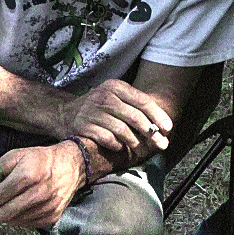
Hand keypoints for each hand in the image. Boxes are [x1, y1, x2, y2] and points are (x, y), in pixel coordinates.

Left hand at [0, 141, 84, 229]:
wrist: (72, 165)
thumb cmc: (40, 159)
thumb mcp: (15, 155)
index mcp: (26, 176)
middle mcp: (38, 194)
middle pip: (3, 214)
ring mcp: (47, 207)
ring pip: (14, 221)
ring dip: (6, 213)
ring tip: (10, 200)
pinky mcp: (52, 217)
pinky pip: (26, 224)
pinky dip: (19, 217)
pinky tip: (22, 205)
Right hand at [58, 79, 172, 164]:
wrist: (65, 113)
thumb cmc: (100, 108)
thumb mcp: (116, 98)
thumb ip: (136, 107)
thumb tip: (163, 125)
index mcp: (115, 87)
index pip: (142, 101)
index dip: (157, 116)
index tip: (168, 128)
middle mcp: (104, 97)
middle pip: (134, 117)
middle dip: (151, 132)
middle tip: (162, 144)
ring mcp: (92, 111)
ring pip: (121, 130)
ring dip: (134, 141)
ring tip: (139, 147)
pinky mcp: (83, 126)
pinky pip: (106, 139)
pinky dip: (116, 145)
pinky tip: (119, 147)